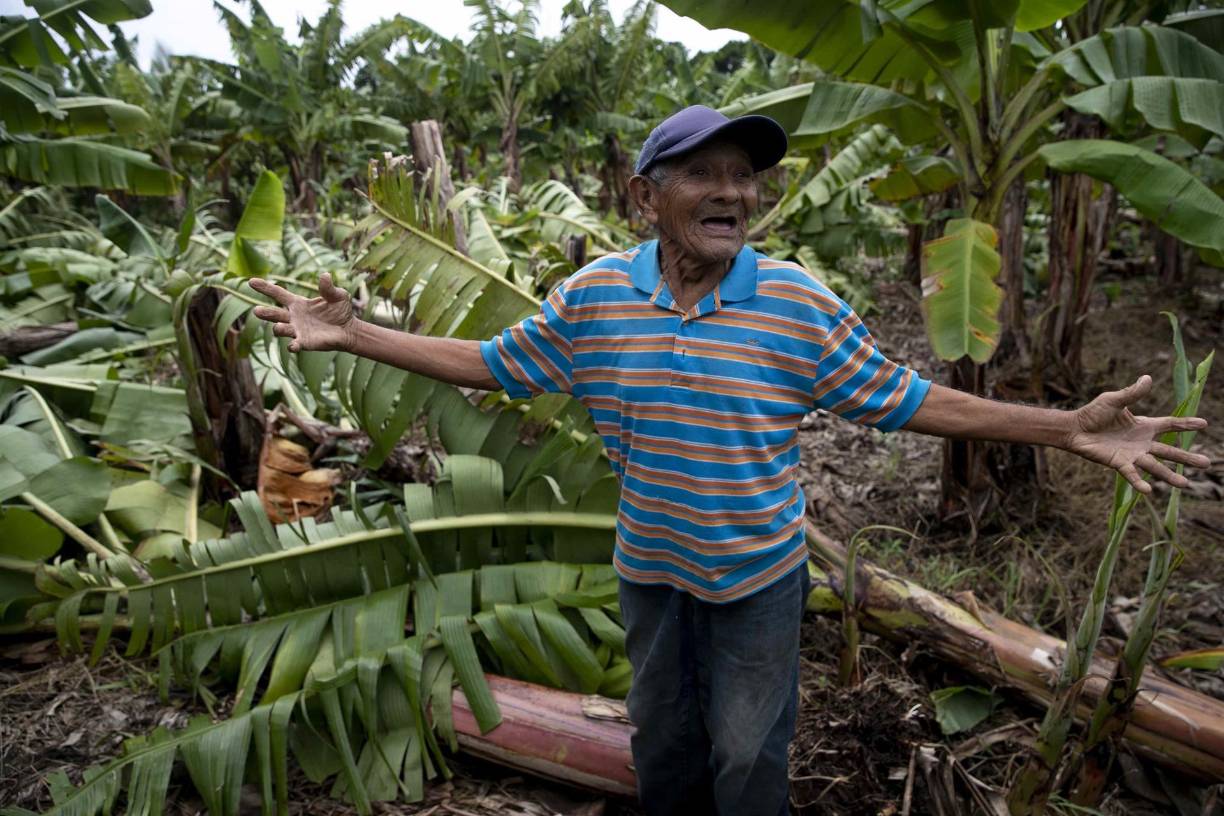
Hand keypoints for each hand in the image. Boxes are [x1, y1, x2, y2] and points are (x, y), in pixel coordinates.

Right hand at [249, 273, 355, 352]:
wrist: (349, 330)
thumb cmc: (340, 311)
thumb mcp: (338, 295)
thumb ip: (329, 287)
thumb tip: (325, 275)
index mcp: (297, 303)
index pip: (277, 293)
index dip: (265, 287)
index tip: (250, 281)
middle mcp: (293, 317)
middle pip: (274, 313)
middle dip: (265, 312)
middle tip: (256, 310)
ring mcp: (297, 330)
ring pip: (280, 329)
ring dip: (278, 328)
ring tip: (278, 326)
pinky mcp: (304, 343)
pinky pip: (294, 345)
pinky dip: (292, 346)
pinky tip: (293, 346)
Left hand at [1064, 375, 1209, 493]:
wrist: (1074, 428)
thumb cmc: (1093, 414)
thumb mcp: (1114, 400)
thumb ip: (1132, 392)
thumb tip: (1147, 378)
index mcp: (1144, 426)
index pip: (1170, 425)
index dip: (1186, 424)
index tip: (1204, 424)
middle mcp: (1142, 442)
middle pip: (1169, 451)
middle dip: (1187, 458)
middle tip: (1207, 463)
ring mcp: (1132, 454)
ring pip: (1155, 466)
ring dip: (1170, 476)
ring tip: (1185, 484)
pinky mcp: (1118, 463)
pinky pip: (1131, 474)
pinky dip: (1139, 482)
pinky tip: (1149, 491)